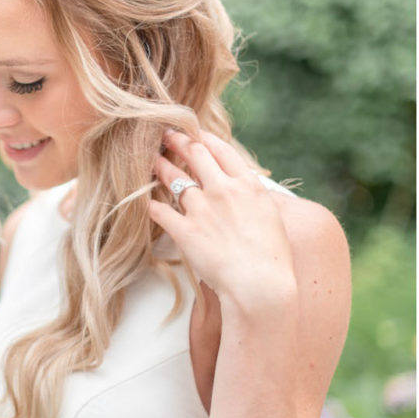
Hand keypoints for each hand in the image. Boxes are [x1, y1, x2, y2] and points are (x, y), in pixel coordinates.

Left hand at [149, 130, 295, 308]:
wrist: (260, 284)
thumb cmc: (272, 257)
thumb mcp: (272, 217)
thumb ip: (256, 198)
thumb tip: (250, 190)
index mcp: (248, 185)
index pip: (221, 150)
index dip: (204, 138)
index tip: (195, 134)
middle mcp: (223, 190)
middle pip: (194, 154)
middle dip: (178, 141)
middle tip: (166, 135)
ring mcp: (202, 209)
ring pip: (174, 178)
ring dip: (161, 167)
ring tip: (152, 160)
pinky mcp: (184, 230)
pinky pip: (160, 211)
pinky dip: (152, 205)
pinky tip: (146, 201)